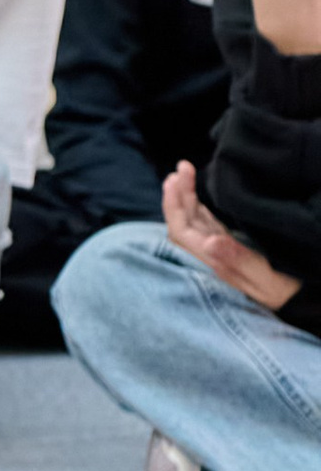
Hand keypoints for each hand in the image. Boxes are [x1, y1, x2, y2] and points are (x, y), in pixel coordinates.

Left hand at [163, 160, 300, 314]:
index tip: (174, 180)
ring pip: (194, 222)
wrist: (296, 302)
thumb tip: (209, 242)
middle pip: (184, 223)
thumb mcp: (264, 277)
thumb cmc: (282, 290)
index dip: (174, 205)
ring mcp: (219, 252)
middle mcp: (211, 256)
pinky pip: (207, 226)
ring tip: (181, 174)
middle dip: (178, 195)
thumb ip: (237, 259)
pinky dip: (199, 209)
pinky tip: (196, 199)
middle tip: (181, 168)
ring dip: (186, 198)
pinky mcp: (230, 248)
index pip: (181, 231)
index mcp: (214, 261)